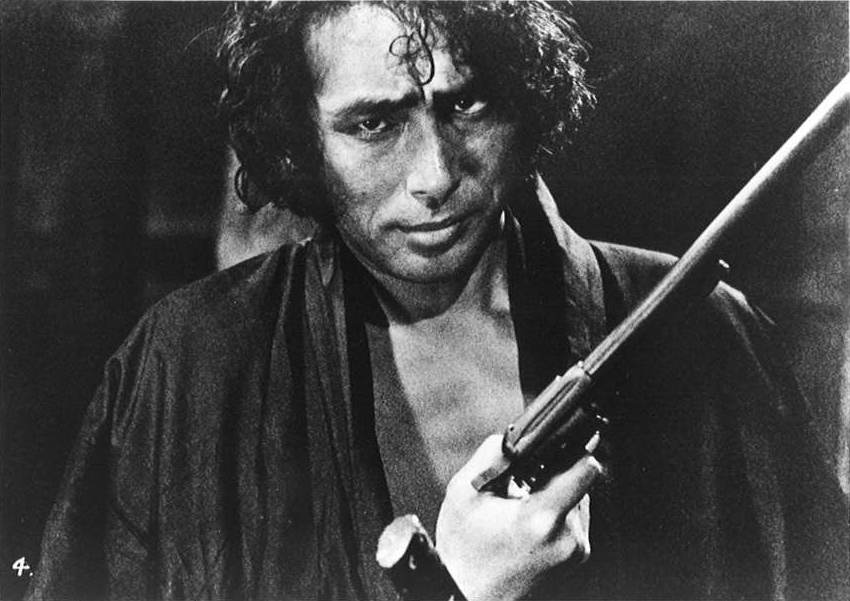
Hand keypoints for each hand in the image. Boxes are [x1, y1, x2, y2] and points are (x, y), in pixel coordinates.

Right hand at [435, 435, 601, 599]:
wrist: (469, 596)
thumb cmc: (464, 551)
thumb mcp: (463, 493)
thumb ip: (490, 456)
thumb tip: (512, 437)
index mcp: (541, 518)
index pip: (585, 470)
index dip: (574, 449)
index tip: (562, 442)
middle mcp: (567, 537)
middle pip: (578, 481)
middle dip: (551, 475)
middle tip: (520, 486)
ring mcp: (575, 551)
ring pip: (577, 499)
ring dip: (554, 494)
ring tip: (520, 507)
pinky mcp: (576, 559)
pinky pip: (574, 519)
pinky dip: (555, 513)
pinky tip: (526, 522)